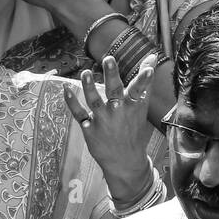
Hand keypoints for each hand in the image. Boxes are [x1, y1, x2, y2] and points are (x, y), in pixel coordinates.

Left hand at [63, 52, 156, 203]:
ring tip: (85, 72)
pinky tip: (66, 89)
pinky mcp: (89, 128)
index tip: (148, 69)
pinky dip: (71, 102)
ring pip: (94, 101)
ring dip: (89, 86)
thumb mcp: (142, 106)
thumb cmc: (134, 129)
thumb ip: (144, 81)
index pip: (140, 90)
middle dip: (112, 75)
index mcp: (133, 106)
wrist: (124, 161)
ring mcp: (102, 120)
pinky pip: (79, 113)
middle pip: (114, 91)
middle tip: (109, 59)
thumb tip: (151, 57)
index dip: (144, 79)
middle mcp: (118, 112)